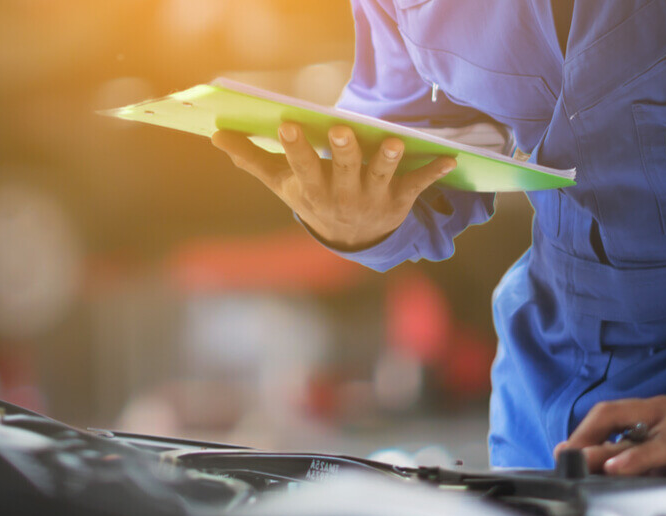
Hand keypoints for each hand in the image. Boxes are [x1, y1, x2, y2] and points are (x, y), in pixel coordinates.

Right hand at [211, 122, 455, 249]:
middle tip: (343, 129)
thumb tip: (216, 136)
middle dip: (343, 151)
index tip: (288, 124)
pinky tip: (449, 158)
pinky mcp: (400, 199)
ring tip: (393, 141)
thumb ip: (252, 159)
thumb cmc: (312, 199)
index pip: (302, 166)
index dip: (296, 148)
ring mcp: (373, 198)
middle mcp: (342, 195)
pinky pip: (418, 185)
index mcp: (312, 189)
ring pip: (382, 176)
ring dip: (389, 159)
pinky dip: (434, 172)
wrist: (351, 241)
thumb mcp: (282, 184)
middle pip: (343, 170)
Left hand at [555, 395, 665, 486]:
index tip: (565, 453)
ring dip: (644, 456)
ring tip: (619, 469)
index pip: (614, 412)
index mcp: (662, 412)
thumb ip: (631, 456)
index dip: (587, 432)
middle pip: (638, 427)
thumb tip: (585, 466)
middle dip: (607, 448)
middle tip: (582, 463)